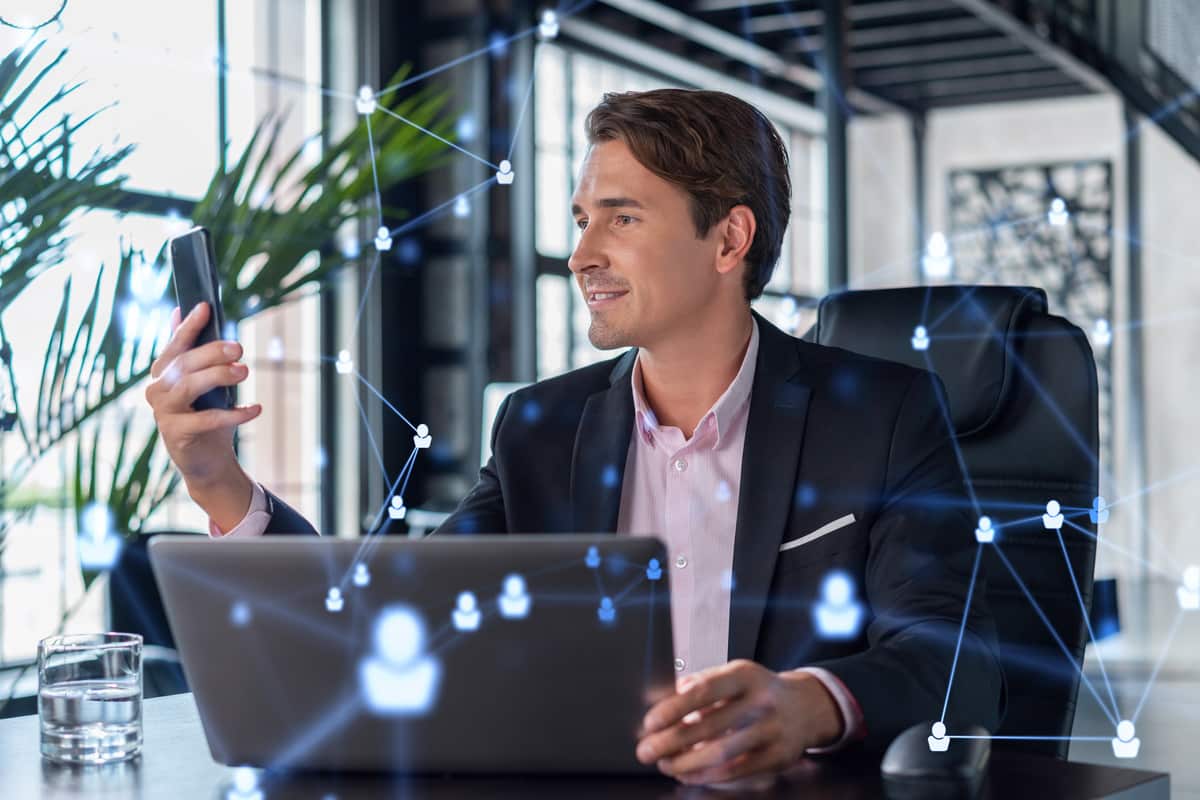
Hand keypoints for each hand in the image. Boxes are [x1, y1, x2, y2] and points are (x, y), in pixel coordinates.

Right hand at [144, 302, 259, 529]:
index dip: (188, 325)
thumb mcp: (202, 382)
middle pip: (184, 364)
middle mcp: (157, 390)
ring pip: (190, 386)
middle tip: (239, 349)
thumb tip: (178, 310)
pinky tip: (254, 409)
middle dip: (213, 352)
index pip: (175, 345)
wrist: (206, 460)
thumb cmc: (205, 415)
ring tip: (245, 372)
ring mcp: (164, 413)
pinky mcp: (176, 434)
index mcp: (163, 373)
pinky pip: (207, 419)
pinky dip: (234, 413)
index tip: (206, 307)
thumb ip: (190, 350)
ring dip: (219, 376)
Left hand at [635, 660, 842, 785]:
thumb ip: (702, 683)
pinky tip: (688, 773)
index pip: (702, 691)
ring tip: (665, 764)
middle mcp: (760, 700)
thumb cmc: (759, 690)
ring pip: (721, 753)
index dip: (673, 708)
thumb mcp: (734, 674)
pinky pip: (735, 771)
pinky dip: (706, 775)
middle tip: (646, 750)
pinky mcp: (777, 756)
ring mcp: (771, 730)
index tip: (650, 722)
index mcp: (744, 674)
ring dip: (685, 762)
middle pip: (708, 725)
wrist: (807, 707)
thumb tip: (664, 697)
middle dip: (670, 741)